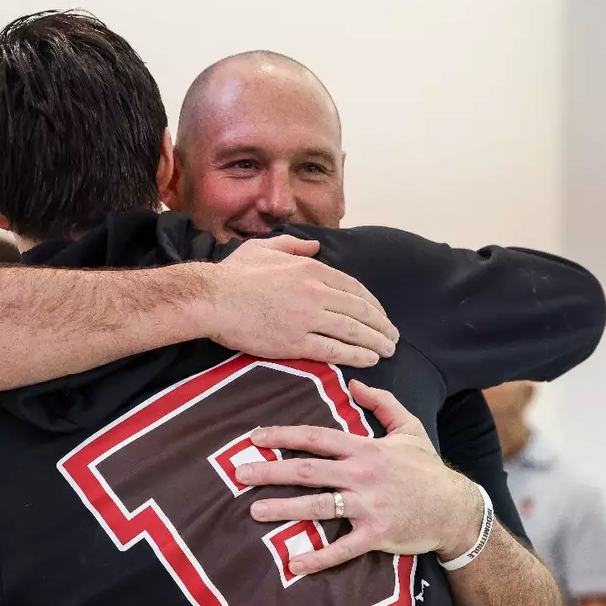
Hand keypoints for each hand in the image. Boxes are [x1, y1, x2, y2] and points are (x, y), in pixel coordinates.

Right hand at [200, 236, 399, 368]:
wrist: (212, 299)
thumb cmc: (233, 274)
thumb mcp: (265, 247)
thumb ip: (293, 245)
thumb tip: (315, 245)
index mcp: (310, 268)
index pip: (353, 287)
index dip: (372, 303)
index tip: (380, 314)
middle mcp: (316, 292)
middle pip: (360, 310)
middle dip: (381, 324)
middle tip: (393, 335)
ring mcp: (308, 318)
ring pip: (353, 331)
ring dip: (376, 341)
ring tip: (388, 350)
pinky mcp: (296, 342)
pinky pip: (335, 350)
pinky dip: (356, 355)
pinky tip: (370, 360)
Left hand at [234, 380, 483, 574]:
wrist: (455, 508)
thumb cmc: (427, 469)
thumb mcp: (409, 428)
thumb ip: (383, 403)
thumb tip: (355, 383)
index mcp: (365, 449)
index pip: (316, 438)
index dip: (283, 436)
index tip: (254, 438)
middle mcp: (362, 475)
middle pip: (308, 470)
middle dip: (271, 471)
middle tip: (238, 473)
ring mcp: (368, 506)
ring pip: (318, 506)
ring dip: (284, 509)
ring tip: (254, 511)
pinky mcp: (376, 534)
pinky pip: (342, 548)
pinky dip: (318, 557)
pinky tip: (293, 564)